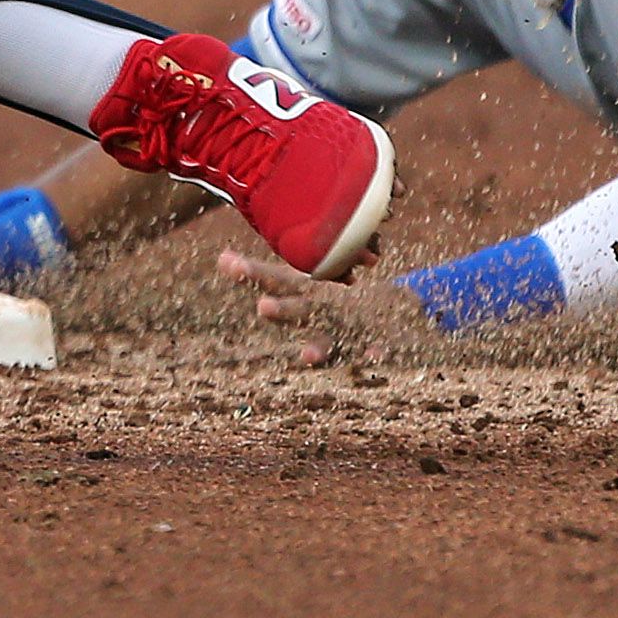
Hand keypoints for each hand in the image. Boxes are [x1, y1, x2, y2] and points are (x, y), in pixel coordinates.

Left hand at [216, 246, 427, 366]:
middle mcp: (325, 307)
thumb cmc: (332, 293)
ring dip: (320, 347)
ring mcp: (349, 326)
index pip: (276, 279)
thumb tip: (220, 258)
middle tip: (261, 307)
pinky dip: (375, 354)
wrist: (396, 302)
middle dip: (283, 310)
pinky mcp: (373, 343)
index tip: (227, 264)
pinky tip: (374, 358)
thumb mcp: (298, 282)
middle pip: (301, 309)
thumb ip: (260, 274)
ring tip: (305, 357)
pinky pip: (374, 350)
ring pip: (333, 338)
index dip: (253, 273)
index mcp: (306, 291)